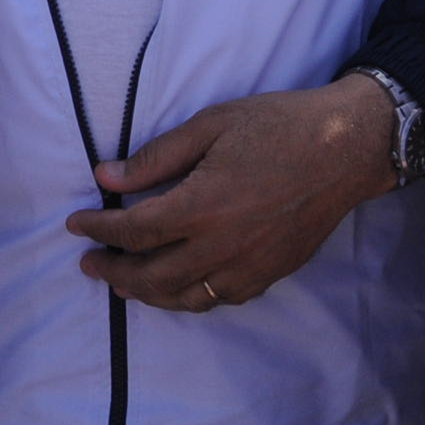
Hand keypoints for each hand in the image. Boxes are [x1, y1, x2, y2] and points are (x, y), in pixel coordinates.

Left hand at [65, 76, 396, 310]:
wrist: (347, 147)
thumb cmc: (278, 126)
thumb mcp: (210, 125)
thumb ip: (156, 157)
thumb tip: (105, 177)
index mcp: (202, 206)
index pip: (134, 231)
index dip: (99, 230)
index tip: (77, 224)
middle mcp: (222, 246)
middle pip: (151, 276)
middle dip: (113, 272)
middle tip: (89, 263)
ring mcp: (249, 266)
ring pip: (184, 297)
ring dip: (146, 293)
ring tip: (124, 283)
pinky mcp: (271, 273)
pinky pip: (219, 298)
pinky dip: (188, 297)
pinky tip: (177, 285)